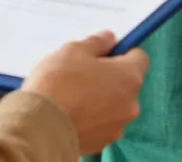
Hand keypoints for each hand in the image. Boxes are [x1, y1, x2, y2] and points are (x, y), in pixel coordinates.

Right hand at [20, 31, 149, 154]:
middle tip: (83, 73)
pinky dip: (91, 118)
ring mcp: (118, 126)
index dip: (123, 52)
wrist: (41, 125)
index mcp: (129, 77)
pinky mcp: (102, 143)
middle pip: (127, 84)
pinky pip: (101, 124)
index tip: (105, 52)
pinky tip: (71, 113)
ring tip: (73, 95)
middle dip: (110, 77)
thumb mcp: (74, 50)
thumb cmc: (59, 82)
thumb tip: (110, 39)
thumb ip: (97, 42)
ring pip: (114, 106)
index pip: (140, 58)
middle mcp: (131, 104)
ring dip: (101, 99)